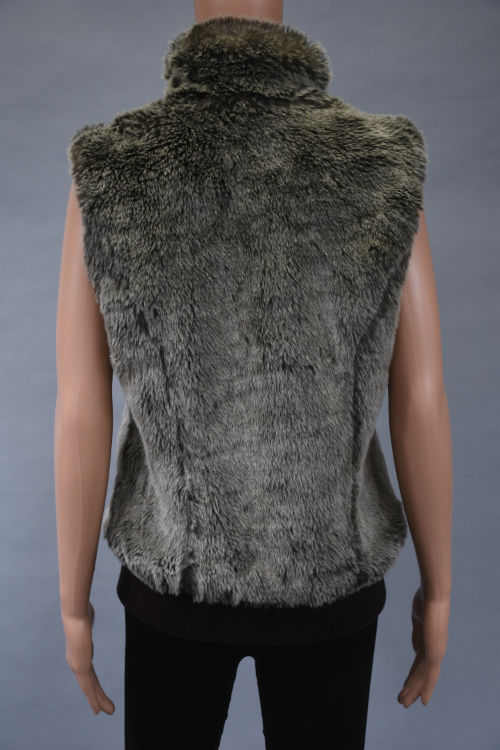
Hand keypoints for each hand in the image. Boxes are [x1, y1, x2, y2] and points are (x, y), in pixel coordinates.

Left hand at [62, 600, 114, 714]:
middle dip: (98, 696)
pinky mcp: (80, 667)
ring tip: (109, 711)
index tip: (98, 691)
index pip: (88, 672)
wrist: (74, 613)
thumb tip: (88, 608)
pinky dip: (93, 699)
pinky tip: (97, 709)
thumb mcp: (87, 617)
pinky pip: (88, 687)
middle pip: (89, 683)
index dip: (93, 684)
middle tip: (105, 709)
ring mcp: (77, 665)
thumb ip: (88, 618)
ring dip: (99, 701)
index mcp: (78, 653)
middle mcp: (75, 662)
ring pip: (90, 688)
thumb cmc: (80, 611)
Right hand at [397, 586, 449, 706]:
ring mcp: (437, 651)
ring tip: (403, 702)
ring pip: (424, 677)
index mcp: (430, 641)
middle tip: (403, 701)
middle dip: (412, 687)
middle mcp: (436, 649)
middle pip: (422, 673)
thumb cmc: (425, 600)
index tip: (405, 685)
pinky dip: (425, 688)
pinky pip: (429, 674)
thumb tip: (416, 650)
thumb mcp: (418, 620)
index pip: (419, 663)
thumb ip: (417, 635)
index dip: (412, 675)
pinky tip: (422, 699)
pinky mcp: (435, 652)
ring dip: (413, 691)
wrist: (433, 593)